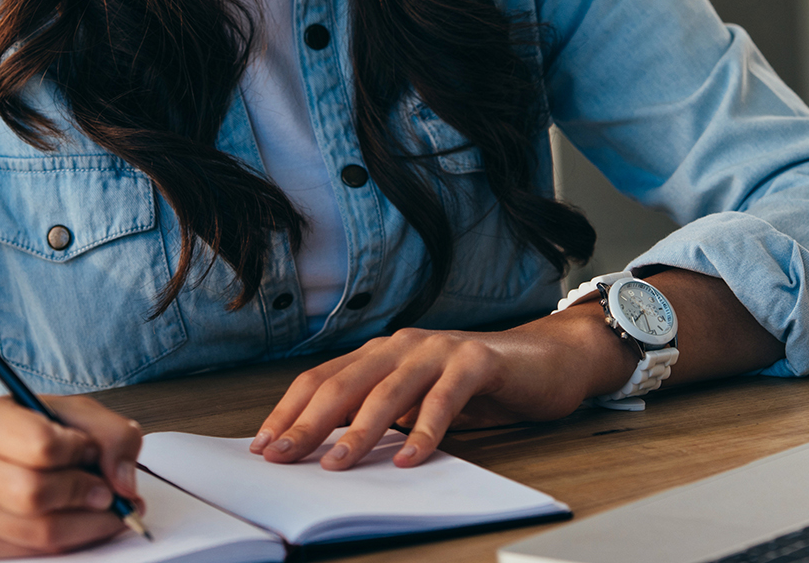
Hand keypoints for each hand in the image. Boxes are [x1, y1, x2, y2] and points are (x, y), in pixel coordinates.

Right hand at [0, 394, 143, 558]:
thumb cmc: (15, 426)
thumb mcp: (64, 409)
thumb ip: (108, 433)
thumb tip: (124, 483)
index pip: (42, 445)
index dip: (80, 452)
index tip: (91, 452)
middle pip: (35, 495)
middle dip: (85, 495)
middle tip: (109, 492)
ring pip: (36, 533)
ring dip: (85, 525)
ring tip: (103, 509)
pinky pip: (28, 553)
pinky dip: (65, 541)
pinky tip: (77, 522)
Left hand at [248, 307, 634, 471]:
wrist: (545, 360)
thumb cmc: (475, 385)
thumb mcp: (417, 401)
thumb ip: (380, 415)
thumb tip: (325, 450)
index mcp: (381, 353)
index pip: (323, 379)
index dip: (289, 411)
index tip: (264, 446)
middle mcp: (404, 345)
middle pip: (345, 384)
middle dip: (309, 423)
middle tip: (284, 456)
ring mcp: (440, 350)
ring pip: (388, 390)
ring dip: (359, 430)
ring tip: (337, 463)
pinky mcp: (476, 362)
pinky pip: (444, 399)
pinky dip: (424, 431)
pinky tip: (409, 458)